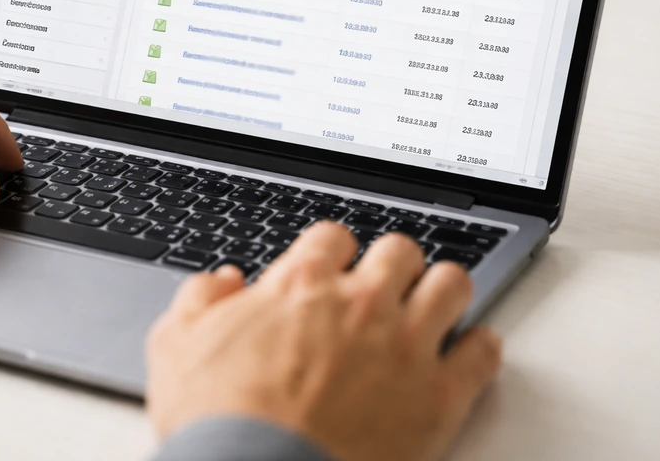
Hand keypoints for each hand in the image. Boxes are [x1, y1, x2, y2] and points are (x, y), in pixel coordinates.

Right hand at [146, 222, 501, 460]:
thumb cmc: (218, 423)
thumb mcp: (175, 345)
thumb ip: (199, 298)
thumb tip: (221, 281)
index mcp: (301, 285)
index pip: (334, 236)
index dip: (333, 250)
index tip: (333, 268)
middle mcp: (360, 303)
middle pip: (400, 249)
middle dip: (393, 263)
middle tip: (385, 285)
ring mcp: (405, 345)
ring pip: (452, 283)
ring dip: (443, 291)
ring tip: (433, 306)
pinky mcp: (439, 396)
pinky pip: (483, 351)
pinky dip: (479, 348)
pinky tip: (468, 353)